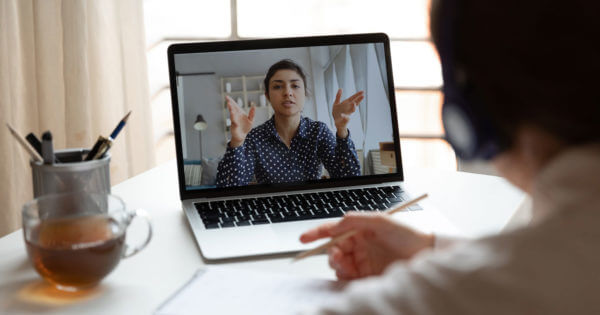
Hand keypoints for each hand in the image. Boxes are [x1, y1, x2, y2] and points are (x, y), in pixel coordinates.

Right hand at [226, 96, 254, 147]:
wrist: (242, 136)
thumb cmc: (246, 127)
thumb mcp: (251, 120)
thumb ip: (252, 113)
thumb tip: (254, 106)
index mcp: (239, 113)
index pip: (235, 106)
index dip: (231, 101)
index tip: (227, 97)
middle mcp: (235, 116)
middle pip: (232, 110)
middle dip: (230, 106)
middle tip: (228, 102)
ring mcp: (234, 121)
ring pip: (232, 116)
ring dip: (232, 112)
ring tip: (231, 108)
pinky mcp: (234, 127)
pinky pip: (234, 124)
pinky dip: (234, 122)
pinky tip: (235, 121)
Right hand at [300, 212, 433, 279]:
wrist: (426, 255)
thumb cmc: (408, 236)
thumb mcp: (381, 221)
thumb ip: (356, 219)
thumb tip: (337, 222)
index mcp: (360, 230)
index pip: (333, 230)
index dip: (316, 234)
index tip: (304, 239)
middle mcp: (359, 245)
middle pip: (333, 250)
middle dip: (330, 253)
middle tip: (337, 256)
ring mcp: (362, 261)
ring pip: (338, 265)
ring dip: (337, 265)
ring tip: (346, 266)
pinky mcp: (367, 276)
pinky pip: (348, 278)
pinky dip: (345, 277)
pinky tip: (351, 274)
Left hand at [331, 89, 363, 137]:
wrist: (336, 122)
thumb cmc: (337, 113)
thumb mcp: (336, 103)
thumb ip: (338, 96)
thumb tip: (341, 88)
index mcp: (347, 104)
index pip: (353, 98)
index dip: (357, 95)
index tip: (363, 91)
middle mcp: (348, 109)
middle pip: (355, 103)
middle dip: (358, 100)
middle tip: (363, 96)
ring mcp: (347, 114)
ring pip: (352, 111)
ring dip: (353, 107)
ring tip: (354, 104)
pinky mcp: (344, 120)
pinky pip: (345, 119)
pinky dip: (345, 117)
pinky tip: (343, 115)